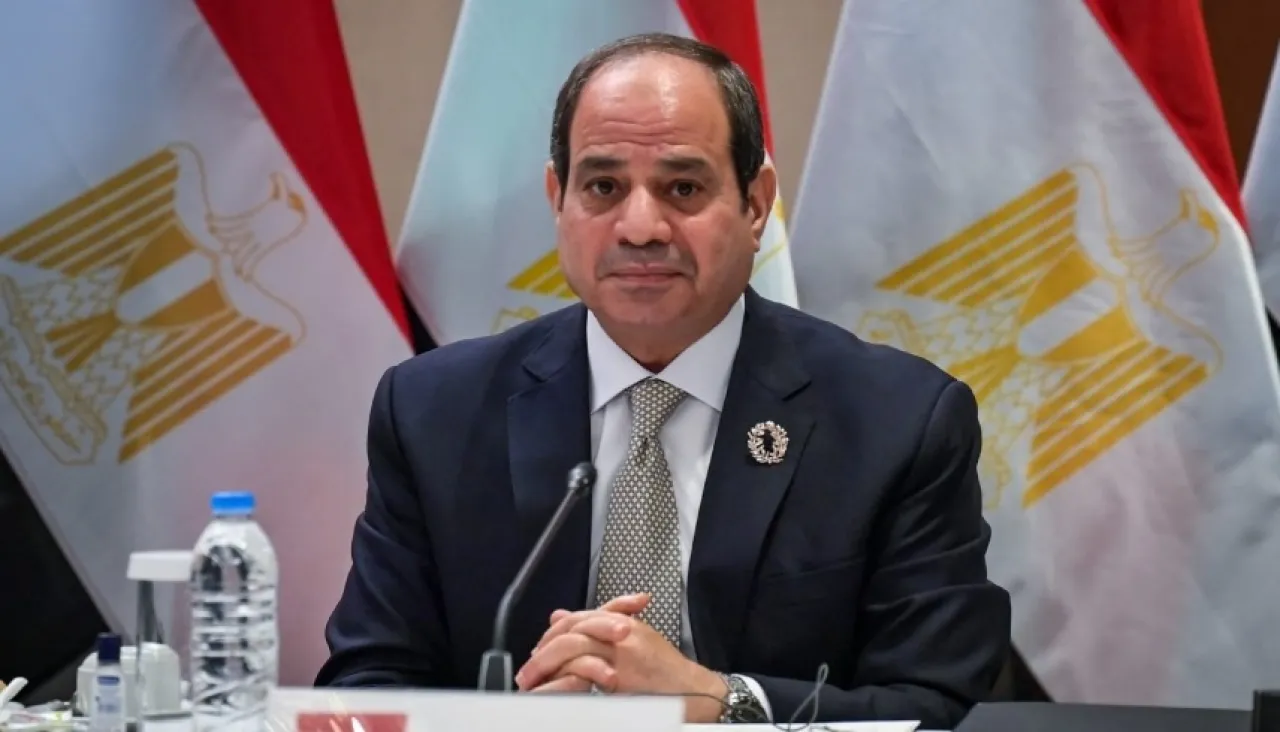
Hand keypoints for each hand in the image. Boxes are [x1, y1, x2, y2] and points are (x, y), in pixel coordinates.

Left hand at [516, 596, 727, 722]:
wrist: (695, 691)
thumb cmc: (667, 670)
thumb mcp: (636, 638)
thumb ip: (598, 625)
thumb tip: (559, 616)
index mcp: (622, 623)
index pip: (578, 618)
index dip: (554, 633)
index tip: (538, 650)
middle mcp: (621, 633)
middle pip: (572, 630)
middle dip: (545, 649)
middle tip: (528, 670)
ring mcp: (622, 654)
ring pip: (574, 647)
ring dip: (547, 664)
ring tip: (532, 682)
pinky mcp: (622, 678)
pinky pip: (584, 673)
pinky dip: (565, 680)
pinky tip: (553, 688)